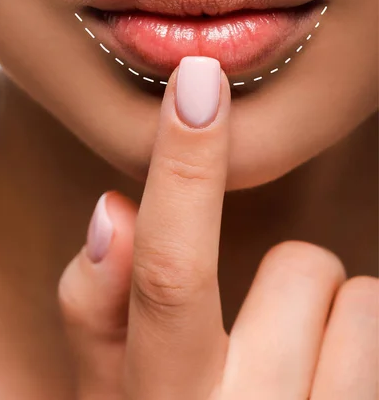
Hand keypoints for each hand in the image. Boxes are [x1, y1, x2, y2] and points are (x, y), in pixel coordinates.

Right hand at [58, 56, 377, 399]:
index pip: (167, 274)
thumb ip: (99, 315)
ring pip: (362, 299)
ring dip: (329, 319)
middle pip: (301, 268)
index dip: (180, 169)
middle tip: (260, 333)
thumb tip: (111, 212)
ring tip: (297, 370)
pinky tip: (331, 388)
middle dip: (284, 282)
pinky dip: (362, 344)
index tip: (198, 82)